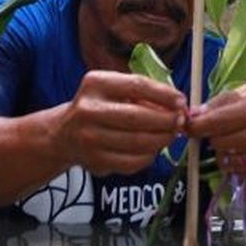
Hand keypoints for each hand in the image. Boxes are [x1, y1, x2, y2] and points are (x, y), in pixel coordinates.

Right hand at [56, 70, 185, 175]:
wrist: (64, 134)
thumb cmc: (99, 108)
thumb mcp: (113, 89)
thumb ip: (143, 93)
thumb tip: (177, 105)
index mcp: (96, 84)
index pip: (137, 85)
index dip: (164, 94)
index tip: (181, 101)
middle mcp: (89, 110)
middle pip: (138, 117)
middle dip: (166, 121)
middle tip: (180, 121)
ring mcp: (90, 137)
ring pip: (137, 142)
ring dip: (161, 140)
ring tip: (170, 135)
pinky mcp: (95, 160)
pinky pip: (132, 162)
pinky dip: (149, 156)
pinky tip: (153, 149)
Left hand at [186, 84, 245, 188]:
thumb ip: (222, 101)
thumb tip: (193, 114)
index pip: (217, 120)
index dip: (197, 125)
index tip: (188, 126)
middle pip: (218, 144)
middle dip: (217, 139)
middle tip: (227, 133)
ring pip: (227, 162)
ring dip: (229, 155)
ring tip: (244, 144)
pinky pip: (241, 177)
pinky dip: (242, 170)